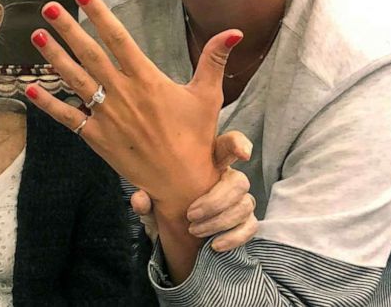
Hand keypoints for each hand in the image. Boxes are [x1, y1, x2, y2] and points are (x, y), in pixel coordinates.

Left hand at [25, 0, 240, 212]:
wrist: (182, 183)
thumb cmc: (195, 137)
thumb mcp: (207, 96)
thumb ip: (214, 60)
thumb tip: (233, 31)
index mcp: (147, 80)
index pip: (119, 39)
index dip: (101, 15)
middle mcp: (123, 94)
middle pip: (90, 54)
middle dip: (68, 29)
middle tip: (49, 8)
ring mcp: (107, 116)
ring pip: (75, 80)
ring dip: (54, 58)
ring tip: (36, 36)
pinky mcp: (96, 137)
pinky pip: (67, 117)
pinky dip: (47, 103)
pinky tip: (29, 88)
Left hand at [132, 131, 256, 250]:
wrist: (174, 233)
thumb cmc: (166, 205)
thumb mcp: (152, 203)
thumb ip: (146, 199)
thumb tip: (140, 200)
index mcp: (207, 162)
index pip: (227, 145)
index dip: (238, 144)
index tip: (242, 154)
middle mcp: (227, 179)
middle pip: (239, 182)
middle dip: (216, 200)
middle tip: (191, 214)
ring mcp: (239, 200)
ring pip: (245, 205)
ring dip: (219, 221)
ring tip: (194, 231)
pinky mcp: (244, 222)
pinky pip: (250, 228)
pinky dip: (233, 237)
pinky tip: (214, 245)